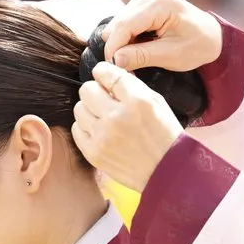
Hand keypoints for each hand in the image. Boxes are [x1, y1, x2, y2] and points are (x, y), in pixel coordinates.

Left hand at [72, 62, 183, 192]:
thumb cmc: (164, 135)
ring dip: (90, 109)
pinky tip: (100, 131)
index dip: (103, 72)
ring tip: (104, 117)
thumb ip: (131, 85)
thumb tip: (107, 73)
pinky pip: (76, 129)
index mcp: (137, 101)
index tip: (104, 75)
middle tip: (105, 99)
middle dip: (96, 91)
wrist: (167, 171)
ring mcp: (102, 137)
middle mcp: (117, 117)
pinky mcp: (93, 153)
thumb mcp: (157, 102)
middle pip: (86, 89)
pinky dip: (86, 127)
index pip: (106, 73)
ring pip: (79, 108)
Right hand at [102, 0, 222, 71]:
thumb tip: (115, 60)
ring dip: (121, 44)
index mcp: (160, 3)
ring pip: (118, 24)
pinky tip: (137, 49)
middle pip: (118, 24)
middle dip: (117, 48)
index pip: (124, 25)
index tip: (113, 68)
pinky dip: (127, 39)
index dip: (113, 48)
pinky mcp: (142, 5)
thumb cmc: (197, 45)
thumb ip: (141, 56)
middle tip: (125, 69)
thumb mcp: (171, 55)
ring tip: (133, 60)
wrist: (212, 36)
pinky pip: (124, 23)